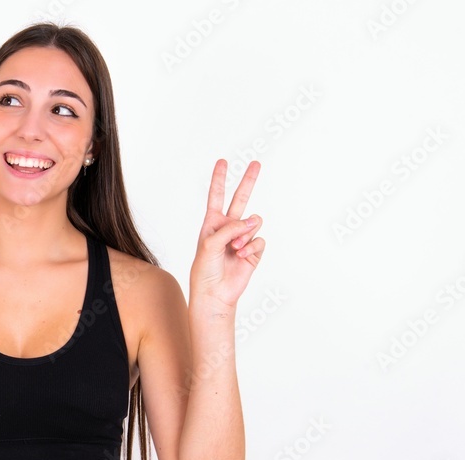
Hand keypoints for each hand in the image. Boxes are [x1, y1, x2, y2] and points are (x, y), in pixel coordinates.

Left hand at [189, 159, 264, 309]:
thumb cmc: (205, 269)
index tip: (223, 162)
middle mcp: (228, 228)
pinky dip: (251, 247)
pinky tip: (241, 256)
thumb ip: (230, 228)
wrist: (214, 293)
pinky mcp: (253, 251)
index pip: (217, 196)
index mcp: (212, 223)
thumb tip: (253, 220)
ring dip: (244, 234)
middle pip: (241, 199)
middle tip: (256, 163)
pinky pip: (259, 240)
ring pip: (253, 223)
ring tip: (234, 249)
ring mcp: (242, 238)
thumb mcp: (210, 243)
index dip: (219, 179)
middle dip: (248, 181)